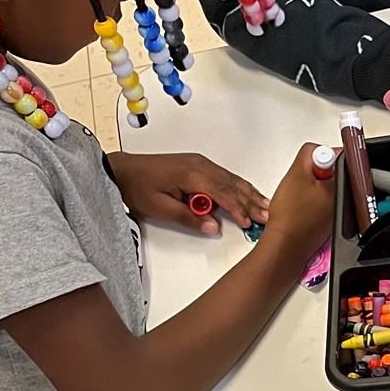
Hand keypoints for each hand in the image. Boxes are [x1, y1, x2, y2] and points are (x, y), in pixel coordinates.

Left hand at [109, 150, 268, 236]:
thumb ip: (188, 217)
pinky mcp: (198, 165)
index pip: (222, 193)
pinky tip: (248, 193)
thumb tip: (213, 227)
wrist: (123, 170)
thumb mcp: (159, 208)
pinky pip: (224, 176)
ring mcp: (200, 163)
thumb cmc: (137, 187)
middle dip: (251, 201)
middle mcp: (200, 165)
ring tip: (265, 206)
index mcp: (191, 175)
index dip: (237, 209)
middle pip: (232, 185)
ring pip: (231, 180)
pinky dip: (238, 187)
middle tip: (267, 215)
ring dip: (249, 193)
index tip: (248, 222)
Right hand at [261, 143, 335, 262]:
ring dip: (313, 185)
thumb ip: (310, 153)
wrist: (285, 244)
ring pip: (326, 185)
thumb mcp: (297, 172)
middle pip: (333, 171)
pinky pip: (321, 200)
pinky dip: (311, 199)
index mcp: (344, 184)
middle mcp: (346, 197)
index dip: (323, 156)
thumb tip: (320, 149)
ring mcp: (338, 210)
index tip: (314, 163)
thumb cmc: (290, 214)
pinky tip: (300, 206)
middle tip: (303, 179)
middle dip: (317, 171)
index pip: (342, 156)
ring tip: (299, 194)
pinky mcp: (328, 219)